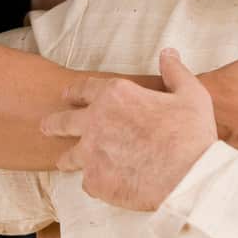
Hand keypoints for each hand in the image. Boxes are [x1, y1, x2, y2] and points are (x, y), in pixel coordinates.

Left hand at [41, 49, 216, 211]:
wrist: (189, 177)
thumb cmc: (192, 133)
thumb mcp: (190, 93)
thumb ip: (174, 71)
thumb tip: (168, 53)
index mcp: (116, 95)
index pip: (83, 88)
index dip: (74, 92)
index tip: (67, 96)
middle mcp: (96, 121)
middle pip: (62, 121)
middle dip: (53, 124)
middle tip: (46, 126)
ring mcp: (92, 153)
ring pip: (68, 157)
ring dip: (68, 158)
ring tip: (65, 162)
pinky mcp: (95, 181)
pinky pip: (87, 182)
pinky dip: (95, 182)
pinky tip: (103, 184)